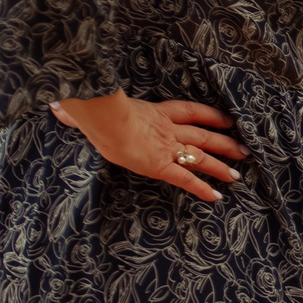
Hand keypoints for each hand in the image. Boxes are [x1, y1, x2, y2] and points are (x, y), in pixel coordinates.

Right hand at [50, 94, 246, 200]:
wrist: (102, 113)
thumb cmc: (95, 105)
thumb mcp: (91, 105)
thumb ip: (79, 110)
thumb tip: (58, 109)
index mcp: (154, 112)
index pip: (189, 111)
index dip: (210, 116)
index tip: (227, 120)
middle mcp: (166, 129)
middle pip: (203, 135)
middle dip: (224, 143)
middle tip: (244, 150)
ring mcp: (165, 147)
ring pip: (201, 157)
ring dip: (220, 166)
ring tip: (237, 175)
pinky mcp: (160, 164)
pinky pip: (185, 179)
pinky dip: (201, 188)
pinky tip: (216, 197)